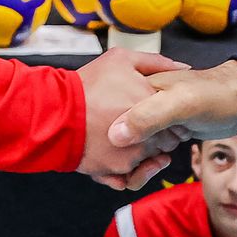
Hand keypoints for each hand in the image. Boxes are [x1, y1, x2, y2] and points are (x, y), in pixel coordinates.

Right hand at [76, 48, 191, 190]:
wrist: (54, 113)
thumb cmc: (87, 85)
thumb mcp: (121, 60)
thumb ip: (156, 62)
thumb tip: (183, 66)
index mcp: (152, 106)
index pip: (177, 120)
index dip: (169, 118)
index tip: (159, 115)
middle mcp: (147, 134)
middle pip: (166, 143)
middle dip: (159, 137)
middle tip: (145, 128)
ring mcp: (132, 155)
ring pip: (149, 161)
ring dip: (143, 154)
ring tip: (128, 140)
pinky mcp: (115, 171)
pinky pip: (130, 176)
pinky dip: (128, 169)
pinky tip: (119, 155)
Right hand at [108, 61, 236, 190]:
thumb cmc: (214, 94)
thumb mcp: (181, 102)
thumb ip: (149, 115)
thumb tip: (116, 135)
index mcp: (135, 91)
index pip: (107, 119)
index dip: (108, 142)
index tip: (118, 157)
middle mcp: (137, 106)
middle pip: (112, 140)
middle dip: (119, 160)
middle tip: (140, 165)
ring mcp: (147, 122)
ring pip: (123, 152)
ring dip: (131, 167)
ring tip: (155, 166)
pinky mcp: (158, 135)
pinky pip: (139, 157)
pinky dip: (141, 169)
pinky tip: (157, 166)